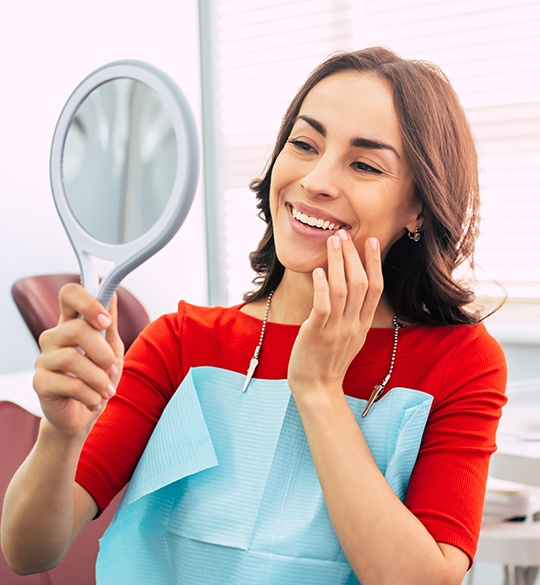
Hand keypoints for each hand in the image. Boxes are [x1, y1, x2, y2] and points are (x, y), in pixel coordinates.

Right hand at [33, 284, 123, 440]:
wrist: (84, 415)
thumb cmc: (98, 377)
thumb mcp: (112, 348)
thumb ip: (110, 323)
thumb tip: (112, 294)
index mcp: (71, 323)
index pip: (69, 294)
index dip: (88, 302)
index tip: (106, 321)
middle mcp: (54, 337)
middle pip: (76, 328)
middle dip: (102, 352)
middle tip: (112, 368)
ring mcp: (44, 359)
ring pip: (72, 358)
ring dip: (99, 378)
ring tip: (107, 389)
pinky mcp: (40, 383)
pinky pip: (70, 384)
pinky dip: (91, 395)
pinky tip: (96, 400)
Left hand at [287, 230, 382, 397]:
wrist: (316, 388)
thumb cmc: (328, 360)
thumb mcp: (349, 337)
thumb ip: (353, 315)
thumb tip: (351, 289)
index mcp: (363, 324)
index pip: (375, 288)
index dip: (374, 263)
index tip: (372, 241)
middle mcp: (353, 325)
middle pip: (360, 284)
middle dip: (354, 256)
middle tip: (344, 234)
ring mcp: (336, 330)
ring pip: (343, 290)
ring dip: (338, 263)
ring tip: (332, 242)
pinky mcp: (317, 333)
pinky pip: (323, 307)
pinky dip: (323, 287)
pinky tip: (320, 271)